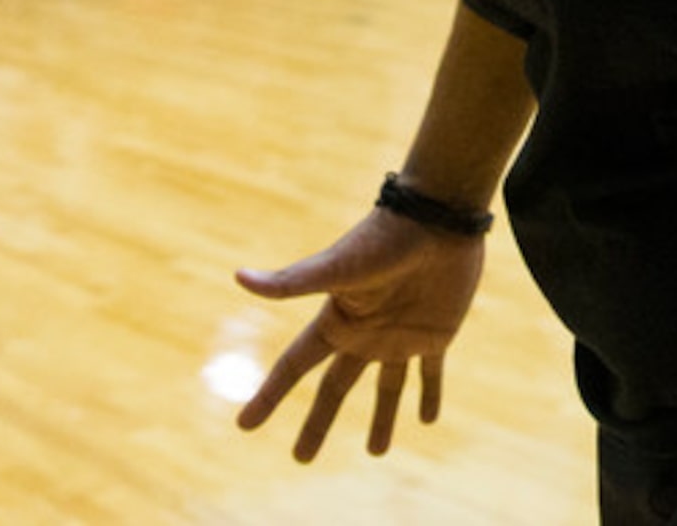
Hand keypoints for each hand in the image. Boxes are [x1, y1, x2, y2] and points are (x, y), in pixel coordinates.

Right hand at [235, 207, 485, 461]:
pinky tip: (427, 419)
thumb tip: (238, 277)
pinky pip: (431, 373)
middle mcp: (364, 333)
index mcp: (336, 321)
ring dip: (381, 419)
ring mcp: (399, 335)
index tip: (244, 426)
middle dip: (317, 423)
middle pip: (334, 389)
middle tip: (301, 459)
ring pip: (386, 389)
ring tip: (376, 452)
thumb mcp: (337, 267)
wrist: (438, 217)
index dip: (269, 396)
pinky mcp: (436, 332)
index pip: (294, 367)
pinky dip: (429, 395)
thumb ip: (292, 281)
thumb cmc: (385, 239)